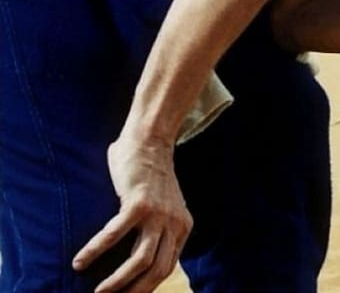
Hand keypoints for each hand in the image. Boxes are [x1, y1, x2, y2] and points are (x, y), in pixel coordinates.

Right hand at [73, 133, 191, 292]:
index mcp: (182, 226)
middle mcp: (174, 223)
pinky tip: (79, 262)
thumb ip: (156, 229)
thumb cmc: (149, 175)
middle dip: (134, 291)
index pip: (167, 267)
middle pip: (157, 270)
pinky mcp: (138, 203)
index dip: (147, 286)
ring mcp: (158, 214)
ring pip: (140, 261)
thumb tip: (136, 257)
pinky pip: (114, 236)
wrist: (151, 141)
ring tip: (98, 292)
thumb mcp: (162, 206)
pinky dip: (95, 251)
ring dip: (117, 281)